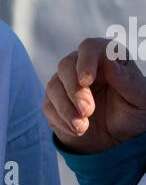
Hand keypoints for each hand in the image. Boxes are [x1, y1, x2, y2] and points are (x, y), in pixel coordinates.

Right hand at [43, 37, 145, 153]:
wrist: (118, 137)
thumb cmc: (133, 112)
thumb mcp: (141, 99)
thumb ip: (128, 81)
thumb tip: (110, 64)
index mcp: (107, 58)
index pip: (90, 47)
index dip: (86, 61)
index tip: (86, 80)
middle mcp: (83, 66)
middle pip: (66, 65)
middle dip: (74, 90)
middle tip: (87, 111)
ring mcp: (66, 83)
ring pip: (54, 86)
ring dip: (66, 108)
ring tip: (82, 126)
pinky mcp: (54, 102)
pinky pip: (48, 106)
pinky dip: (61, 120)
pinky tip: (76, 130)